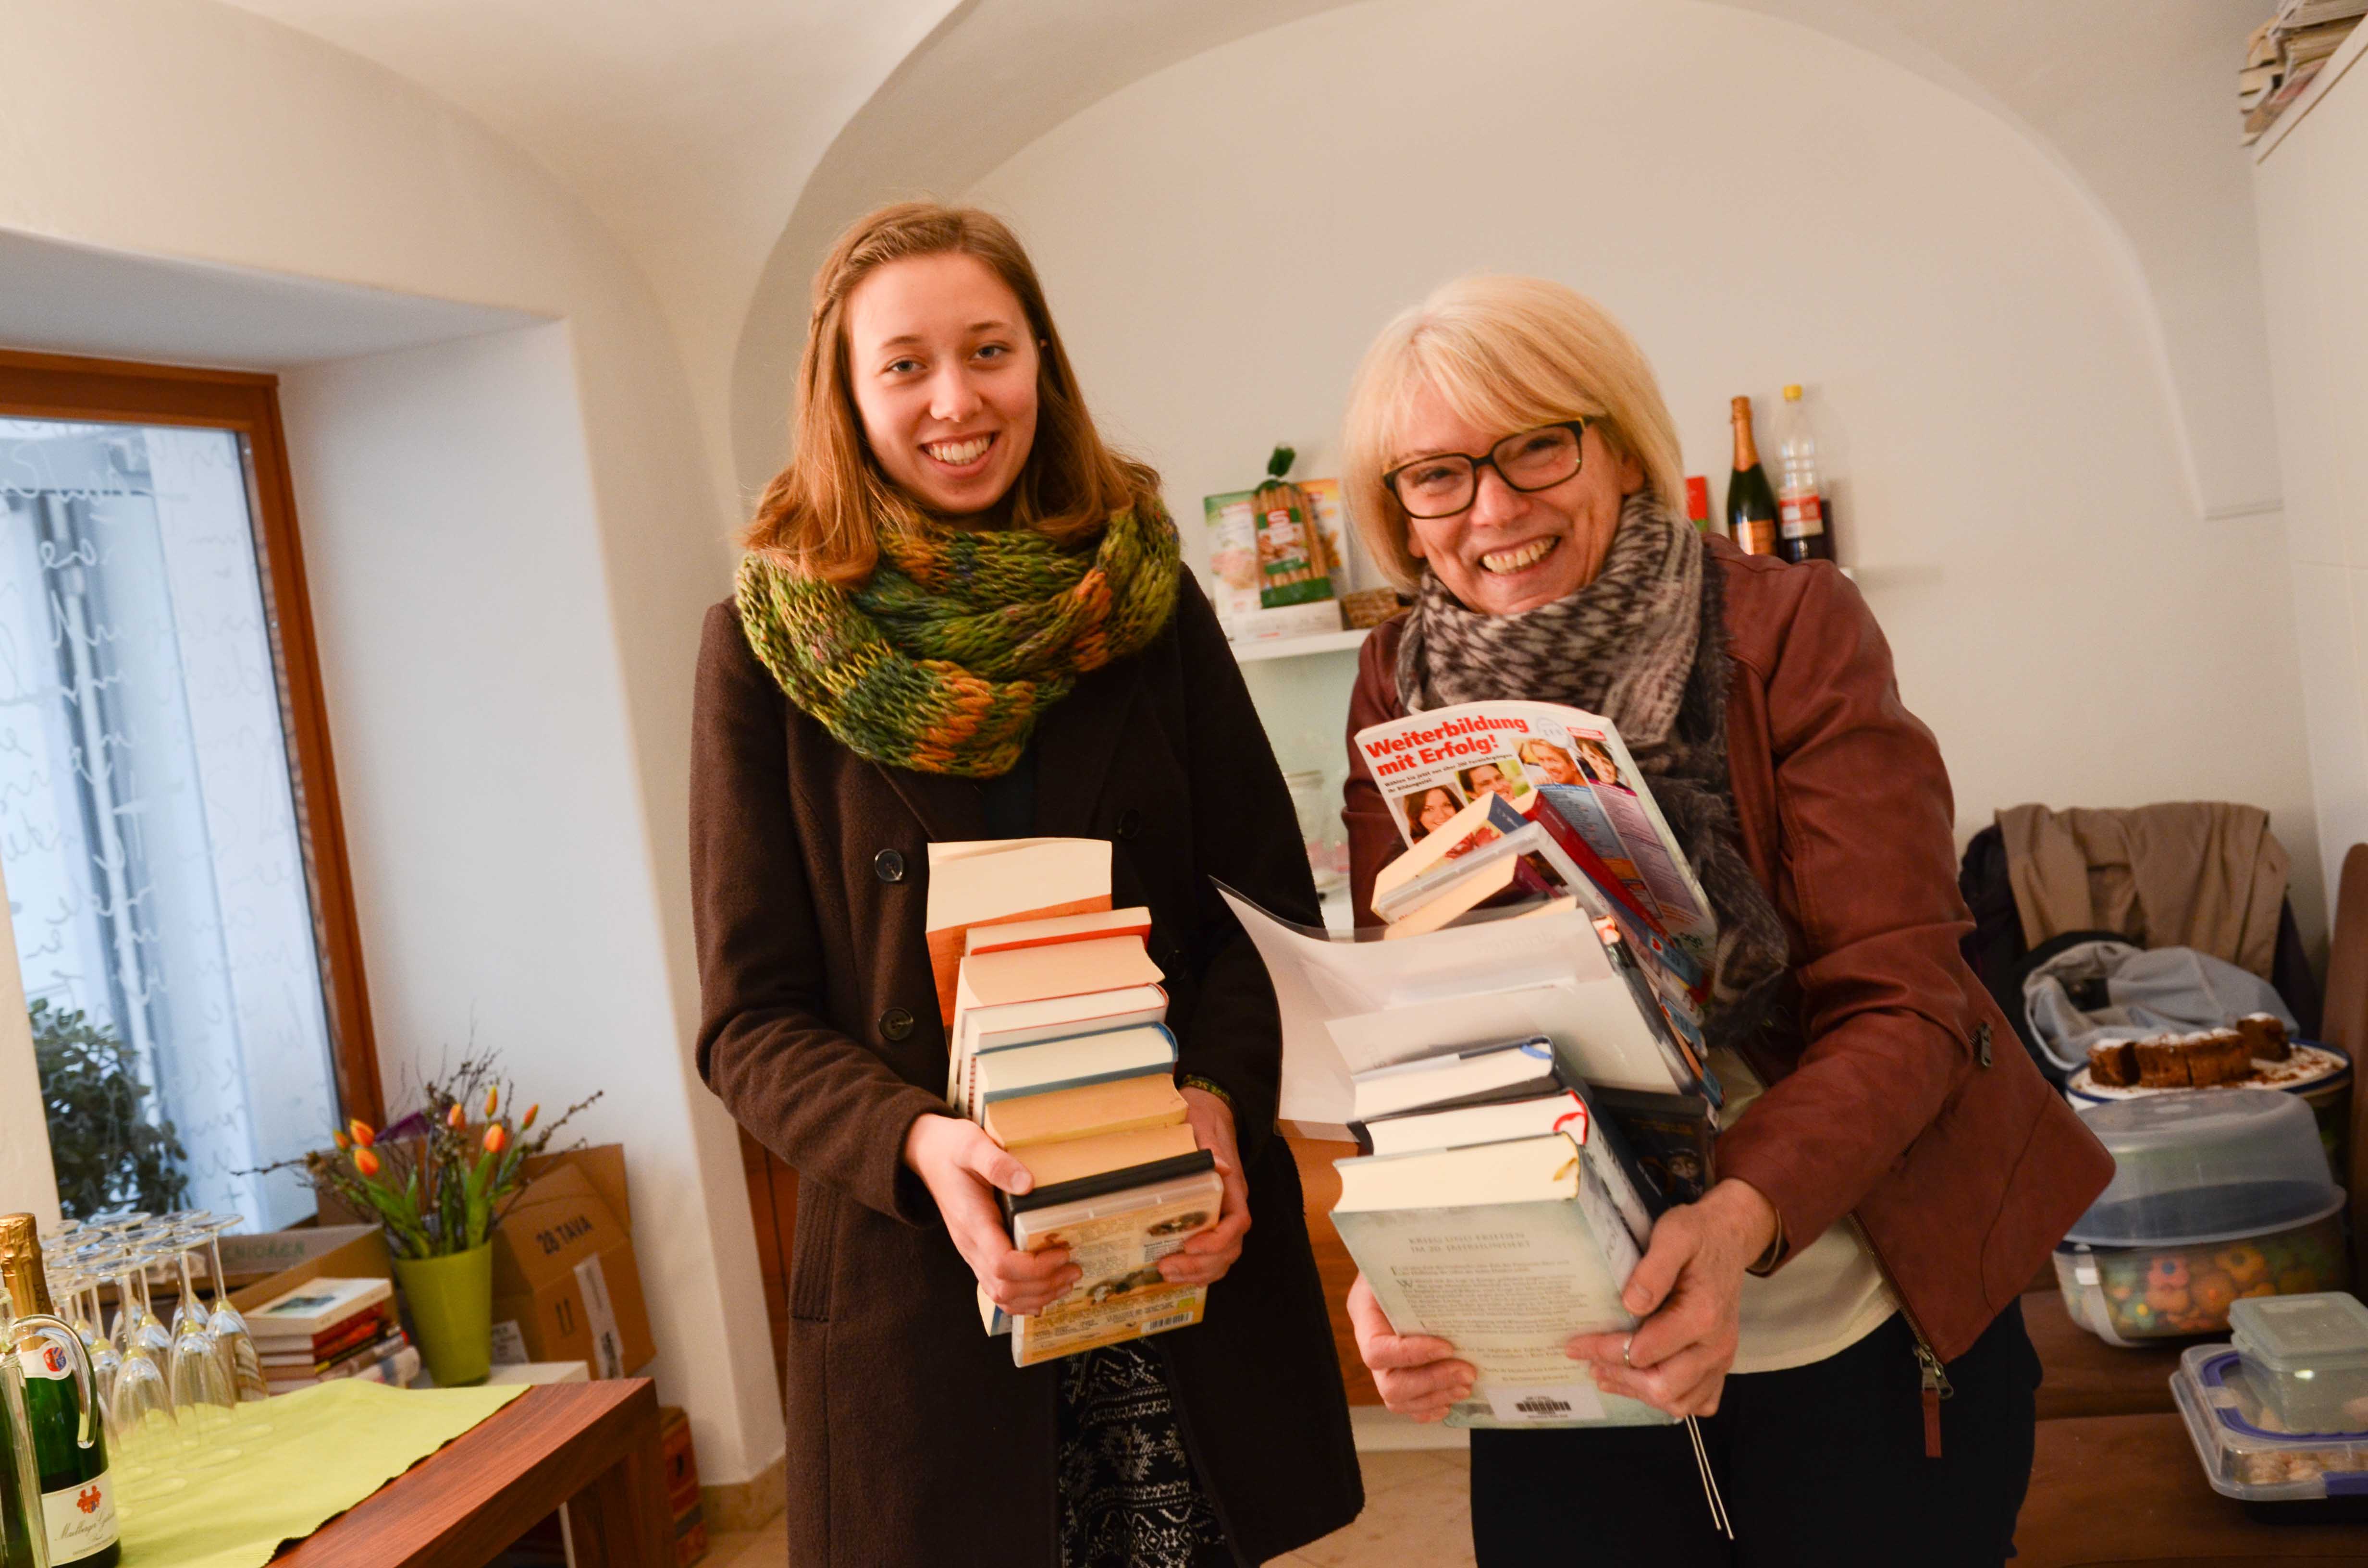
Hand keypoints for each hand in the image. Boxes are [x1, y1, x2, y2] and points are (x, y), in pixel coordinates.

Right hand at [902, 1114, 1077, 1315]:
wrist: (929, 1155)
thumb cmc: (952, 1149)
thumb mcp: (972, 1145)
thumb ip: (997, 1163)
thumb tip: (1028, 1184)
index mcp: (973, 1222)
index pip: (1002, 1264)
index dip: (1035, 1267)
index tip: (1062, 1252)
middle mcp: (970, 1245)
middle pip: (1005, 1287)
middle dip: (1044, 1284)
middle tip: (1074, 1268)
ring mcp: (972, 1253)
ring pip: (1001, 1295)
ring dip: (1037, 1295)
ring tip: (1067, 1280)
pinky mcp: (978, 1253)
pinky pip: (997, 1289)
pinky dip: (1023, 1298)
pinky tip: (1046, 1290)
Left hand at [1158, 1086, 1250, 1286]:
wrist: (1211, 1113)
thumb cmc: (1203, 1120)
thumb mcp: (1202, 1125)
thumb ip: (1210, 1146)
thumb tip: (1220, 1166)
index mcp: (1232, 1188)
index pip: (1238, 1222)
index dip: (1218, 1240)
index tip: (1191, 1244)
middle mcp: (1231, 1206)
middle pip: (1229, 1248)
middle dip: (1201, 1264)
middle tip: (1167, 1266)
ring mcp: (1222, 1216)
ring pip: (1222, 1257)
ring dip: (1197, 1272)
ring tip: (1166, 1274)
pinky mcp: (1209, 1221)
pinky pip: (1211, 1255)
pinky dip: (1197, 1270)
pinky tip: (1175, 1275)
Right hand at [1346, 1273, 1475, 1421]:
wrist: (1401, 1265)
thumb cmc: (1404, 1259)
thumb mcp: (1404, 1256)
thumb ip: (1418, 1266)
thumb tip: (1451, 1267)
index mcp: (1365, 1314)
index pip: (1377, 1350)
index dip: (1410, 1355)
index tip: (1447, 1346)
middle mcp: (1371, 1343)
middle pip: (1389, 1384)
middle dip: (1432, 1382)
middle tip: (1467, 1372)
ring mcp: (1384, 1364)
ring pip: (1399, 1400)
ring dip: (1436, 1396)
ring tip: (1466, 1384)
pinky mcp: (1401, 1374)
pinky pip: (1408, 1405)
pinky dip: (1430, 1407)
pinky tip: (1451, 1399)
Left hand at [1566, 1178, 1777, 1418]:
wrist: (1728, 1239)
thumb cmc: (1698, 1236)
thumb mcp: (1674, 1235)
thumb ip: (1654, 1269)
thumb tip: (1631, 1304)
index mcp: (1702, 1316)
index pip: (1646, 1351)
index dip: (1606, 1350)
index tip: (1576, 1345)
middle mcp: (1716, 1345)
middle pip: (1663, 1385)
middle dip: (1620, 1375)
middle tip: (1587, 1360)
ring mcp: (1721, 1359)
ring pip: (1679, 1400)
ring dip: (1638, 1392)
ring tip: (1604, 1373)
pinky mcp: (1719, 1364)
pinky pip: (1697, 1400)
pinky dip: (1667, 1398)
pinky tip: (1637, 1384)